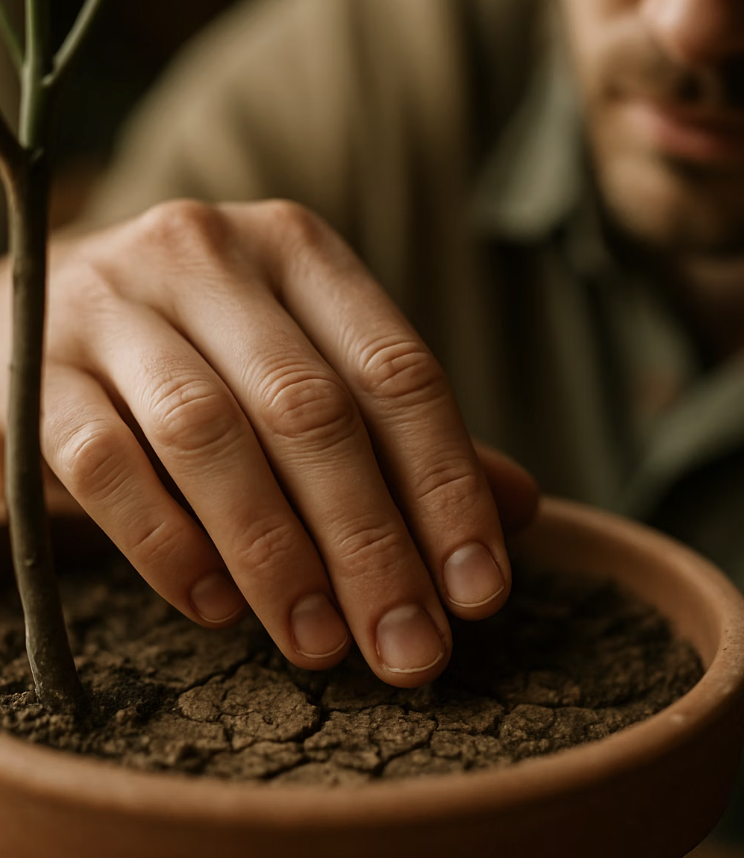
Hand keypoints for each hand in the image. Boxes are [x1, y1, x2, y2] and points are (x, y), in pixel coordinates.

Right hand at [0, 199, 538, 686]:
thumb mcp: (307, 367)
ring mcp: (111, 306)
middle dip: (371, 543)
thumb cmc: (203, 352)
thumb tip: (519, 506)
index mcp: (296, 251)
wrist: (42, 314)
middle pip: (311, 412)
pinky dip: (170, 546)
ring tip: (321, 644)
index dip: (448, 486)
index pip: (396, 372)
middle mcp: (206, 258)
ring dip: (276, 557)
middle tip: (410, 649)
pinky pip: (107, 466)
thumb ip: (401, 434)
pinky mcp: (33, 372)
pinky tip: (216, 607)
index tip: (479, 591)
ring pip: (210, 437)